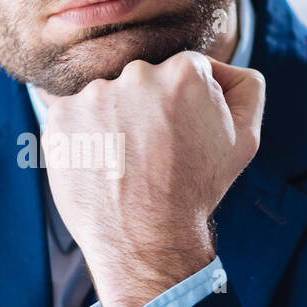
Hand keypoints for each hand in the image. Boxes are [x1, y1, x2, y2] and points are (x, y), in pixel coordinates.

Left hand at [42, 53, 264, 306]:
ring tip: (126, 162)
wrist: (145, 238)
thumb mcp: (244, 139)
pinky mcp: (60, 117)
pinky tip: (101, 163)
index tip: (180, 135)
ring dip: (114, 122)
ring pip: (108, 99)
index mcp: (183, 72)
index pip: (183, 71)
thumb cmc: (196, 190)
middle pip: (144, 82)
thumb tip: (225, 69)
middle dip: (148, 110)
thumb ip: (245, 88)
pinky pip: (74, 116)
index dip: (185, 104)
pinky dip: (85, 136)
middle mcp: (137, 74)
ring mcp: (93, 95)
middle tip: (154, 153)